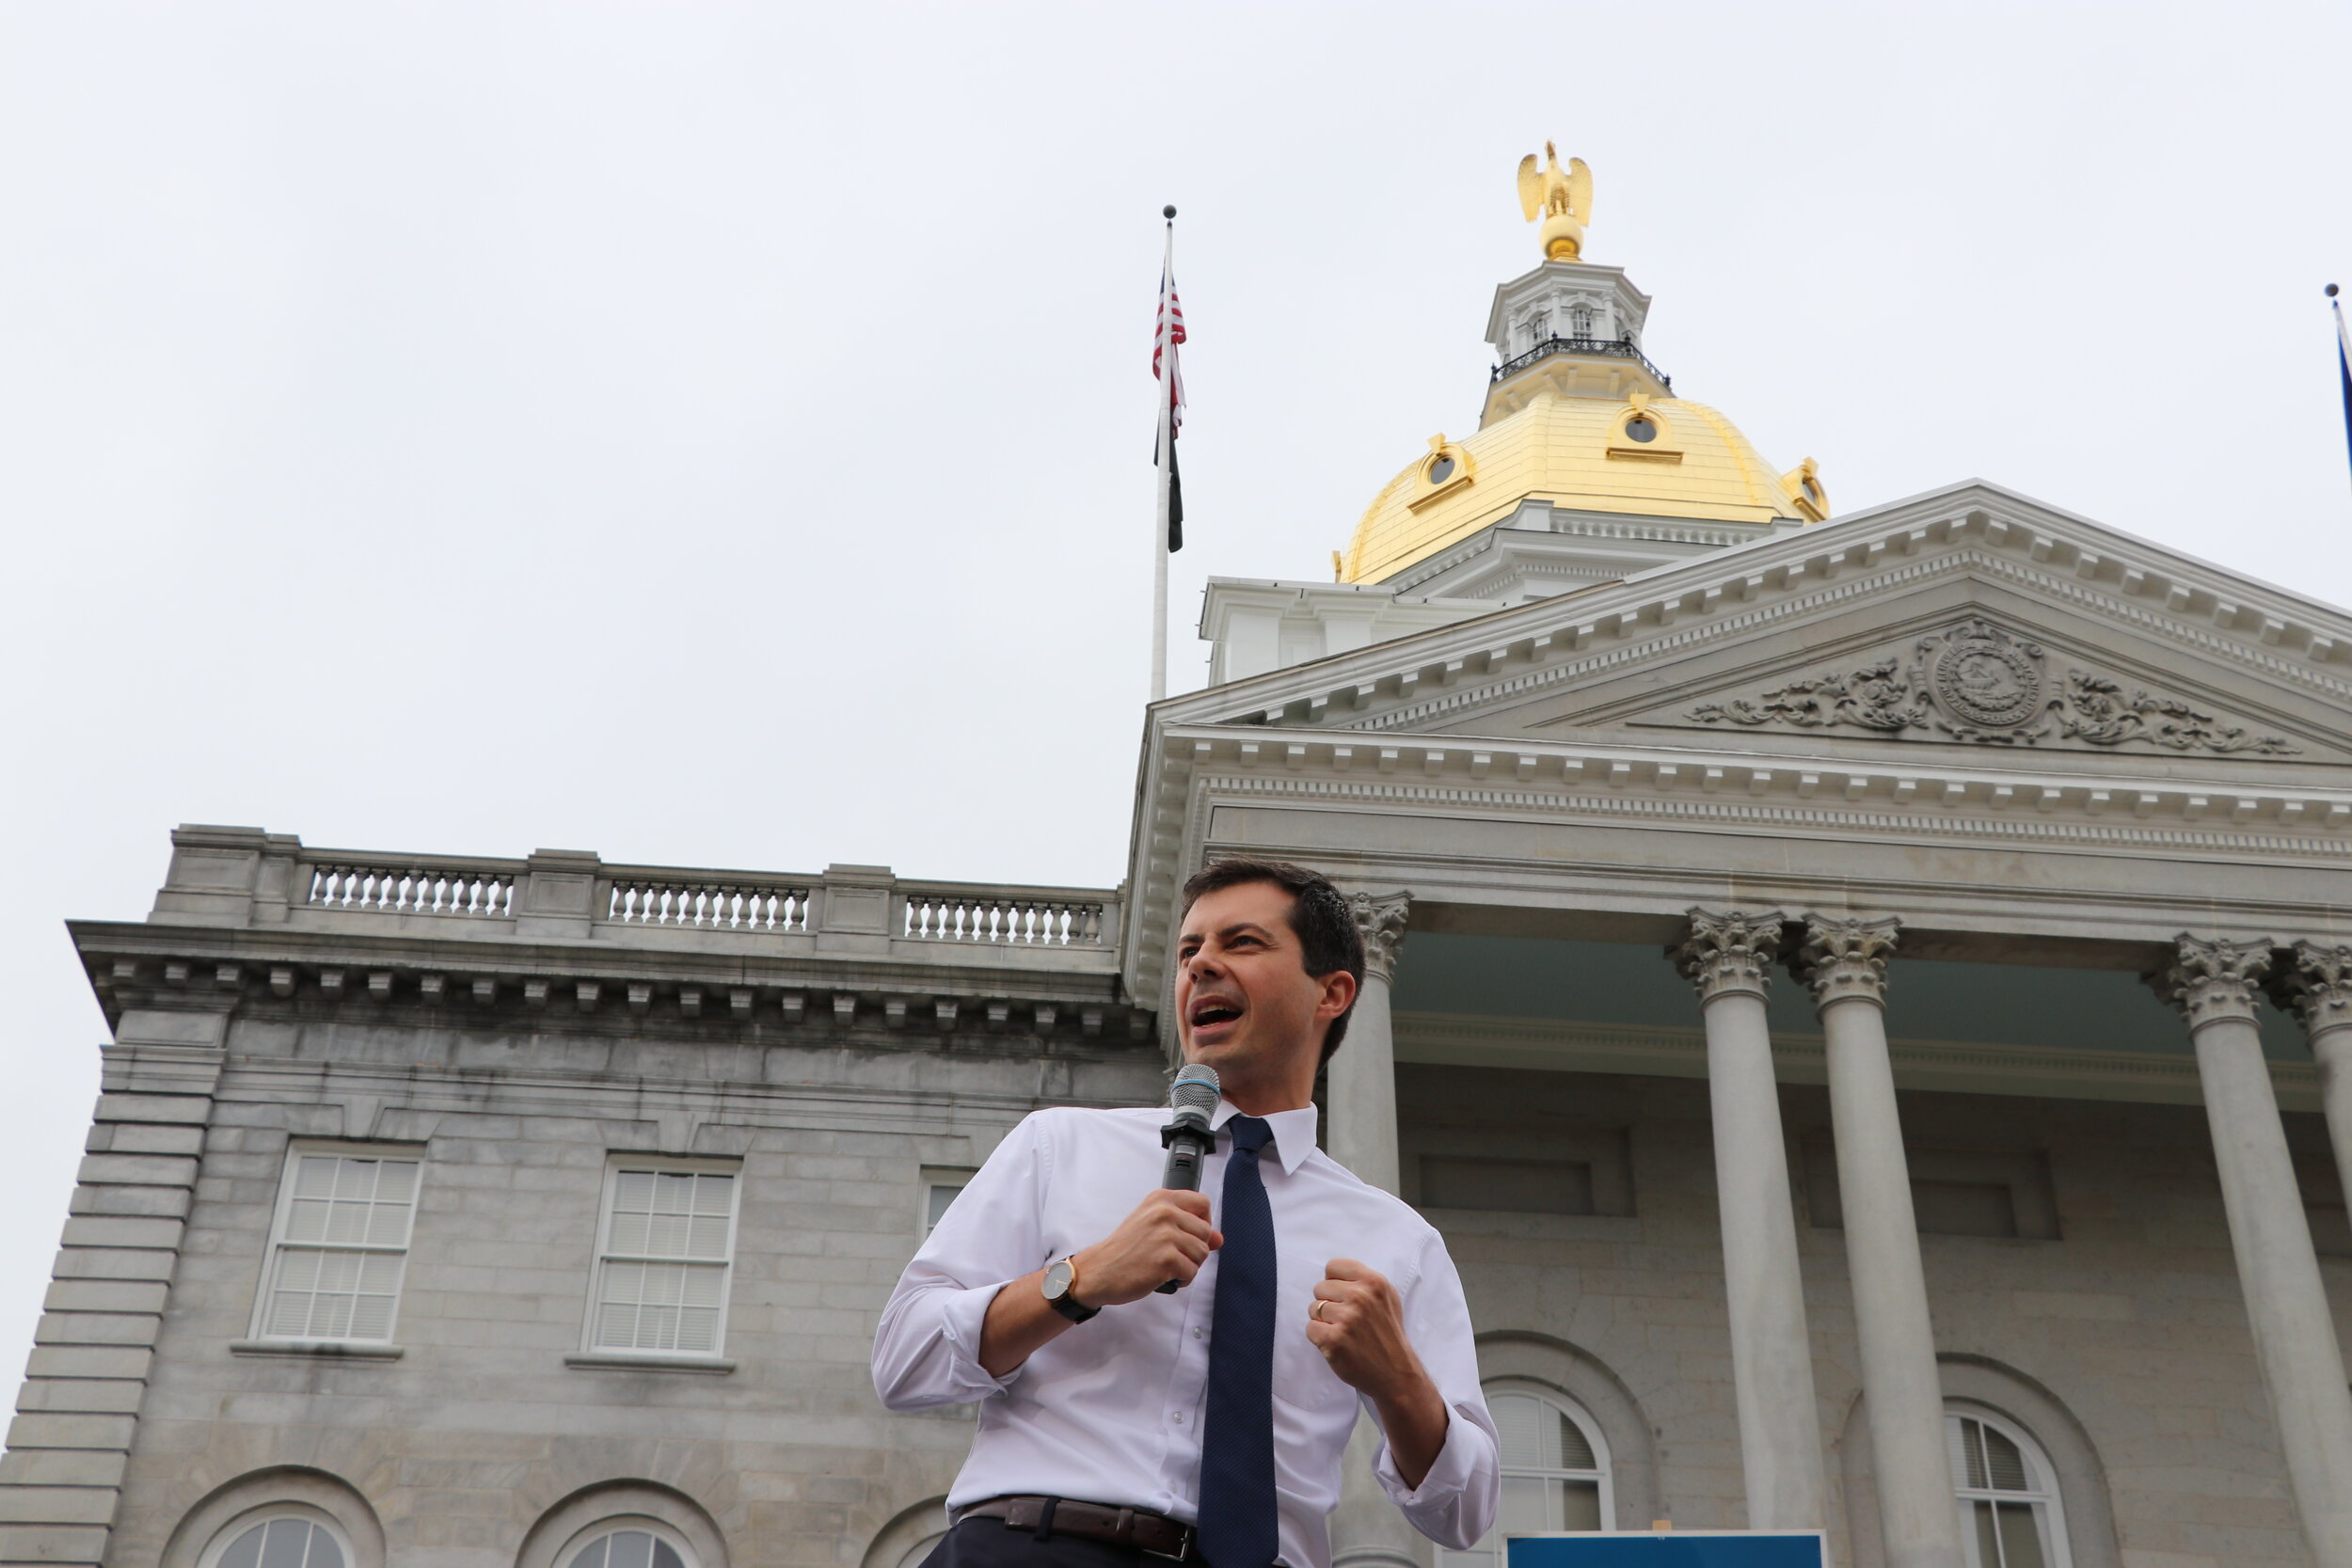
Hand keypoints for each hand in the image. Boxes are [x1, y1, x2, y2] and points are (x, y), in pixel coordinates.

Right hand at [1072, 1190, 1222, 1306]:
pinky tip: (1163, 1277)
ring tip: (1166, 1267)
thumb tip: (1219, 1239)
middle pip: (1206, 1232)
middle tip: (1171, 1256)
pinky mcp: (1167, 1259)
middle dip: (1194, 1249)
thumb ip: (1187, 1227)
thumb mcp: (1153, 1226)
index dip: (1203, 1222)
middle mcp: (1164, 1212)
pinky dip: (1181, 1279)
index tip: (1190, 1234)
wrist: (1098, 1270)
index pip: (1202, 1203)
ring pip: (1202, 1253)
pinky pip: (1192, 1272)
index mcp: (1161, 1199)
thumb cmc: (1124, 1249)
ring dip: (1188, 1266)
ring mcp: (1166, 1235)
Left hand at [1305, 1259, 1429, 1400]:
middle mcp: (1360, 1297)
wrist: (1396, 1372)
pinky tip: (1337, 1344)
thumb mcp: (1387, 1297)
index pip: (1333, 1266)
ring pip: (1313, 1308)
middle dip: (1329, 1303)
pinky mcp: (1334, 1340)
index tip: (1344, 1297)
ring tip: (1344, 1333)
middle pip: (1320, 1287)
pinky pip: (1310, 1328)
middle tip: (1347, 1320)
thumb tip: (1333, 1274)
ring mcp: (1347, 1318)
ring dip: (1324, 1322)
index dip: (1335, 1283)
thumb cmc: (1388, 1334)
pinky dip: (1319, 1338)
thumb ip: (1363, 1281)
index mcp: (1374, 1281)